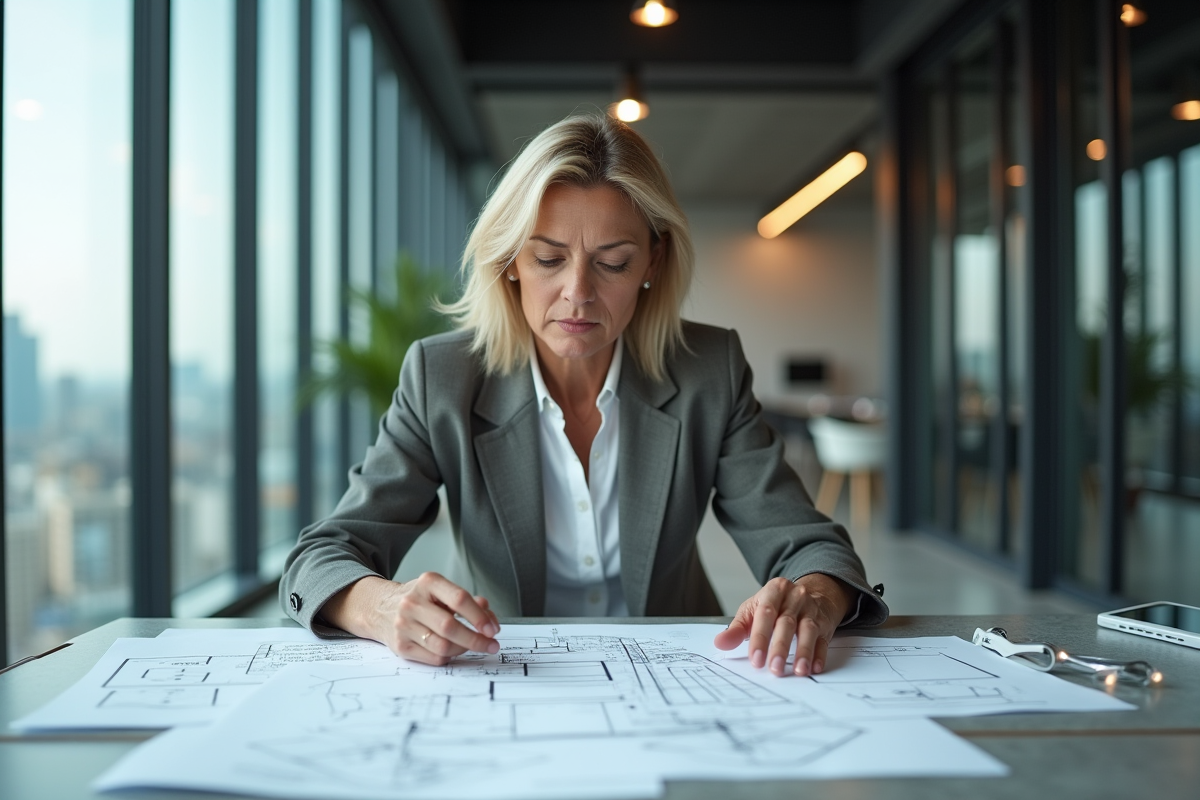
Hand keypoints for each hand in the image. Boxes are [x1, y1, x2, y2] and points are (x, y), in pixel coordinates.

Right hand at [320, 572, 500, 664]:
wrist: (379, 608)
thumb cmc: (419, 600)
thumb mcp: (440, 591)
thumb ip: (467, 600)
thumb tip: (489, 616)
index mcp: (427, 583)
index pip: (459, 599)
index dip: (479, 616)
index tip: (493, 629)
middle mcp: (412, 603)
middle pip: (450, 627)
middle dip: (476, 639)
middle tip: (492, 645)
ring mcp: (404, 626)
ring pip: (443, 646)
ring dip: (465, 649)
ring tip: (474, 647)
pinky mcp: (400, 647)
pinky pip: (434, 658)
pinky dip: (450, 657)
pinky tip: (454, 650)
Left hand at [712, 574, 853, 677]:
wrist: (810, 594)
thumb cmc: (775, 606)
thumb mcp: (753, 611)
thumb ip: (737, 628)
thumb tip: (719, 643)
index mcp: (774, 590)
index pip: (765, 613)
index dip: (760, 637)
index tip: (755, 659)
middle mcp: (795, 597)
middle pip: (786, 623)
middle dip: (780, 647)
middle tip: (774, 669)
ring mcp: (811, 609)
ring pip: (808, 630)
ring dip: (803, 652)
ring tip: (798, 671)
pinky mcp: (825, 623)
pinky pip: (823, 639)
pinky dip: (819, 655)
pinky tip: (814, 668)